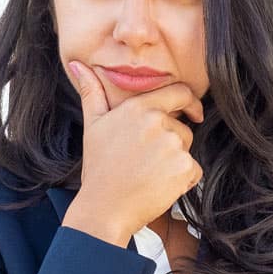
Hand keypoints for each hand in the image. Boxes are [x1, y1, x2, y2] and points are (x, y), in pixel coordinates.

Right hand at [66, 60, 204, 240]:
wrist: (104, 209)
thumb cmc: (98, 169)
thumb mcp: (93, 126)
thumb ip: (92, 92)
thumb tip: (78, 64)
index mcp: (138, 108)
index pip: (180, 93)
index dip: (190, 103)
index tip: (192, 114)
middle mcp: (157, 122)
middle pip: (183, 128)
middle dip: (172, 142)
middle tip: (146, 162)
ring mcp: (172, 145)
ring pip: (187, 149)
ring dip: (175, 162)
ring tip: (149, 174)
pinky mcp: (184, 168)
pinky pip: (193, 170)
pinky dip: (182, 180)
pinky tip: (158, 186)